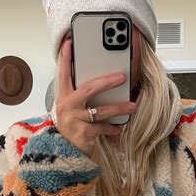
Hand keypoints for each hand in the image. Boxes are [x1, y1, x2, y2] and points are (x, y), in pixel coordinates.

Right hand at [53, 38, 136, 157]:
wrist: (62, 152)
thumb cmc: (71, 127)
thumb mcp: (72, 109)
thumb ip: (81, 96)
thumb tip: (103, 81)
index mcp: (63, 97)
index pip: (63, 73)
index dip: (65, 57)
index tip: (69, 42)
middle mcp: (67, 106)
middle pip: (89, 88)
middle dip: (107, 81)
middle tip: (122, 77)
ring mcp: (74, 120)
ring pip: (102, 111)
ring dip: (119, 108)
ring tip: (132, 106)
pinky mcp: (83, 133)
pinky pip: (103, 128)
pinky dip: (113, 129)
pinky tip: (120, 129)